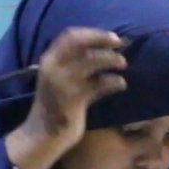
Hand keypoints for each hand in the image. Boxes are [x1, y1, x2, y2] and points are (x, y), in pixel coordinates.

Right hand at [22, 28, 128, 145]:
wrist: (44, 135)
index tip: (113, 37)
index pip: (70, 35)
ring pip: (90, 60)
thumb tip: (107, 50)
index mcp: (48, 60)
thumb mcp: (62, 80)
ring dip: (111, 59)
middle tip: (122, 45)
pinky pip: (99, 84)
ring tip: (123, 64)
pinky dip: (114, 81)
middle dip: (103, 40)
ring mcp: (62, 82)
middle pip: (80, 42)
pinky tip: (121, 84)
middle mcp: (52, 67)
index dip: (94, 33)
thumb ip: (77, 64)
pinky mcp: (73, 99)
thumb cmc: (59, 106)